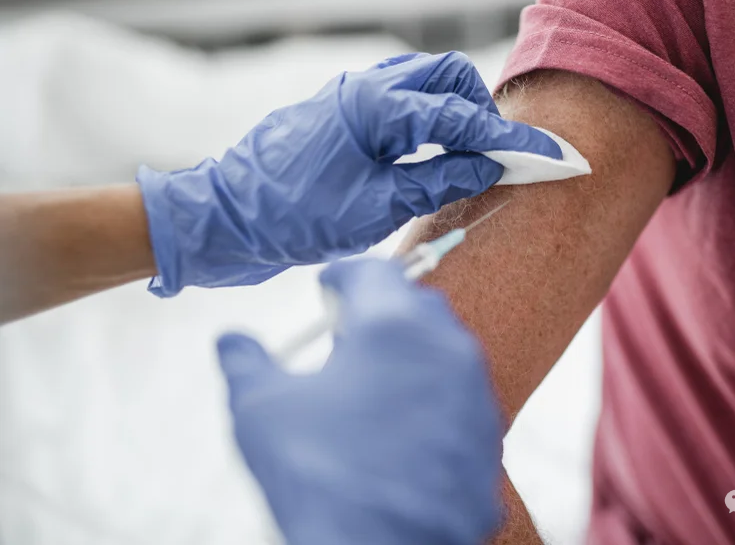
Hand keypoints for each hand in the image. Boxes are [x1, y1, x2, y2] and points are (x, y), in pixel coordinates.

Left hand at [137, 52, 559, 295]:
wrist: (222, 218)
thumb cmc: (291, 216)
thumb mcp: (375, 208)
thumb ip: (438, 180)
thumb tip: (487, 164)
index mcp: (375, 106)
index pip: (461, 117)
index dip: (510, 141)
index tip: (551, 156)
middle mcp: (365, 88)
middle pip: (448, 77)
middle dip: (480, 112)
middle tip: (496, 158)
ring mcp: (351, 96)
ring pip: (425, 86)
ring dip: (453, 116)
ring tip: (465, 161)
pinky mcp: (342, 113)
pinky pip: (401, 103)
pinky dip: (427, 124)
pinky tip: (429, 159)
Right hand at [217, 260, 503, 544]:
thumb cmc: (322, 476)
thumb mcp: (262, 412)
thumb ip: (246, 362)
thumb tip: (232, 342)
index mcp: (394, 325)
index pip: (373, 271)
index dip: (344, 274)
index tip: (328, 288)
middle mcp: (447, 348)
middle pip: (415, 305)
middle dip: (381, 311)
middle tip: (346, 339)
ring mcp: (476, 394)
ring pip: (444, 352)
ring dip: (411, 356)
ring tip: (372, 388)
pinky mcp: (490, 437)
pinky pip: (460, 400)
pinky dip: (433, 400)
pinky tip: (402, 430)